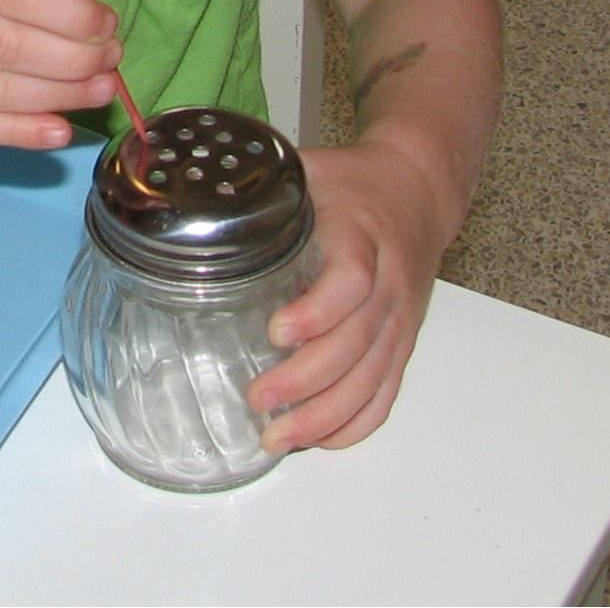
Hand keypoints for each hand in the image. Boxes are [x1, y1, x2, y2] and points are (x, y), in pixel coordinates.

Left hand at [246, 137, 450, 451]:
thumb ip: (259, 188)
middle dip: (306, 381)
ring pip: (371, 380)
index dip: (316, 313)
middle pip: (357, 344)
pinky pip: (386, 392)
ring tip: (276, 437)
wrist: (419, 192)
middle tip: (257, 398)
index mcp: (361, 237)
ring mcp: (398, 319)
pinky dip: (355, 423)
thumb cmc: (355, 182)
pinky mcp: (403, 341)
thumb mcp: (309, 171)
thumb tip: (191, 198)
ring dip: (325, 416)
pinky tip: (318, 437)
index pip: (350, 281)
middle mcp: (387, 285)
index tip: (275, 333)